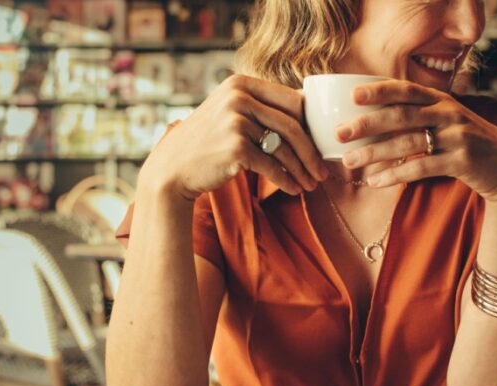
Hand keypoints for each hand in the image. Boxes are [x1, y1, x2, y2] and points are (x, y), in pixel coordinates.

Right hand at [140, 75, 327, 199]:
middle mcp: (238, 97)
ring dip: (302, 170)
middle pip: (293, 126)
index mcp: (241, 83)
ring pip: (285, 149)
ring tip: (311, 185)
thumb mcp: (230, 113)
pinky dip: (286, 181)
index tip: (320, 146)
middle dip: (312, 153)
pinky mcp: (235, 147)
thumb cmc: (208, 142)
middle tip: (323, 172)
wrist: (172, 168)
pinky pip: (272, 166)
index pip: (293, 101)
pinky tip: (294, 190)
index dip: (312, 126)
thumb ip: (261, 106)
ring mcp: (235, 121)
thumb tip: (307, 106)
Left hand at [336, 80, 496, 203]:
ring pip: (408, 142)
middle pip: (402, 115)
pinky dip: (395, 174)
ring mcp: (457, 137)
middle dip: (367, 124)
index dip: (380, 90)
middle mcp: (449, 114)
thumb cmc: (469, 143)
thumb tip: (375, 121)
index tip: (353, 95)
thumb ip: (421, 116)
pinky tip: (375, 181)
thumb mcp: (449, 121)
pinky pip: (421, 167)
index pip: (407, 90)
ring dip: (375, 152)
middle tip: (340, 133)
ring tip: (350, 161)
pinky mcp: (462, 161)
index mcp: (443, 100)